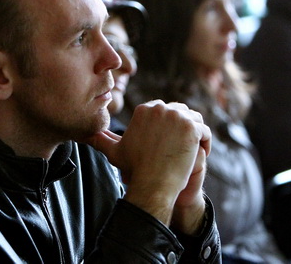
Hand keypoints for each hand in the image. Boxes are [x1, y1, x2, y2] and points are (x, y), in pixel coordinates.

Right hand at [84, 100, 210, 228]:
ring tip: (194, 150)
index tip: (170, 144)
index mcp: (144, 110)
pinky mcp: (191, 127)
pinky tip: (201, 154)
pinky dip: (205, 142)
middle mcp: (160, 108)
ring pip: (195, 120)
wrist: (152, 182)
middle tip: (183, 148)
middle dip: (184, 129)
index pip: (165, 111)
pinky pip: (205, 131)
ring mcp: (177, 117)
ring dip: (196, 134)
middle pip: (181, 112)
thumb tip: (84, 135)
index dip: (171, 127)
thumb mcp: (115, 151)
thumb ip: (101, 140)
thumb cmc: (135, 168)